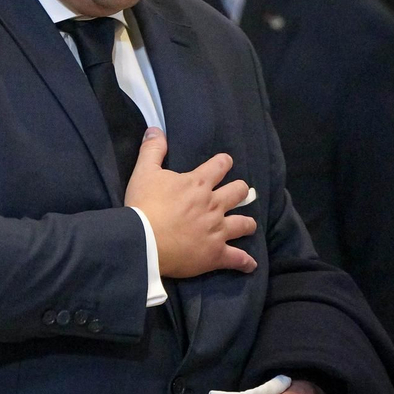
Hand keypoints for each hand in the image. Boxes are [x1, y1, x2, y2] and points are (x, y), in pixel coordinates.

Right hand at [125, 128, 256, 278]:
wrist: (143, 241)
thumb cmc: (143, 206)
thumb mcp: (144, 172)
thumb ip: (152, 150)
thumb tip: (155, 129)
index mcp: (198, 184)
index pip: (220, 165)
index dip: (224, 162)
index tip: (225, 163)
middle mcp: (214, 205)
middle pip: (239, 192)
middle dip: (240, 191)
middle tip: (237, 193)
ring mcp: (218, 230)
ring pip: (244, 224)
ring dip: (247, 223)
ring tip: (248, 225)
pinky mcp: (216, 254)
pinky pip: (237, 258)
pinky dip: (245, 262)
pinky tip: (250, 264)